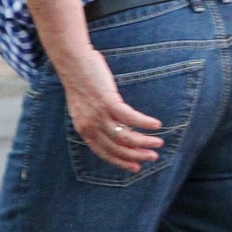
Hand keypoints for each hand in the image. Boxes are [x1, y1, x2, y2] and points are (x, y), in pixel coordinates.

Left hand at [59, 48, 162, 171]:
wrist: (73, 63)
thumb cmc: (82, 82)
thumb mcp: (85, 108)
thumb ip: (98, 121)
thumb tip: (118, 129)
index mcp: (83, 130)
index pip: (103, 153)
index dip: (120, 162)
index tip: (135, 168)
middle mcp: (90, 126)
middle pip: (116, 148)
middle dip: (136, 155)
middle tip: (152, 158)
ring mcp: (99, 115)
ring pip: (125, 136)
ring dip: (144, 142)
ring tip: (158, 143)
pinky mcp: (108, 102)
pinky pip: (130, 118)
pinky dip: (145, 123)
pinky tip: (157, 125)